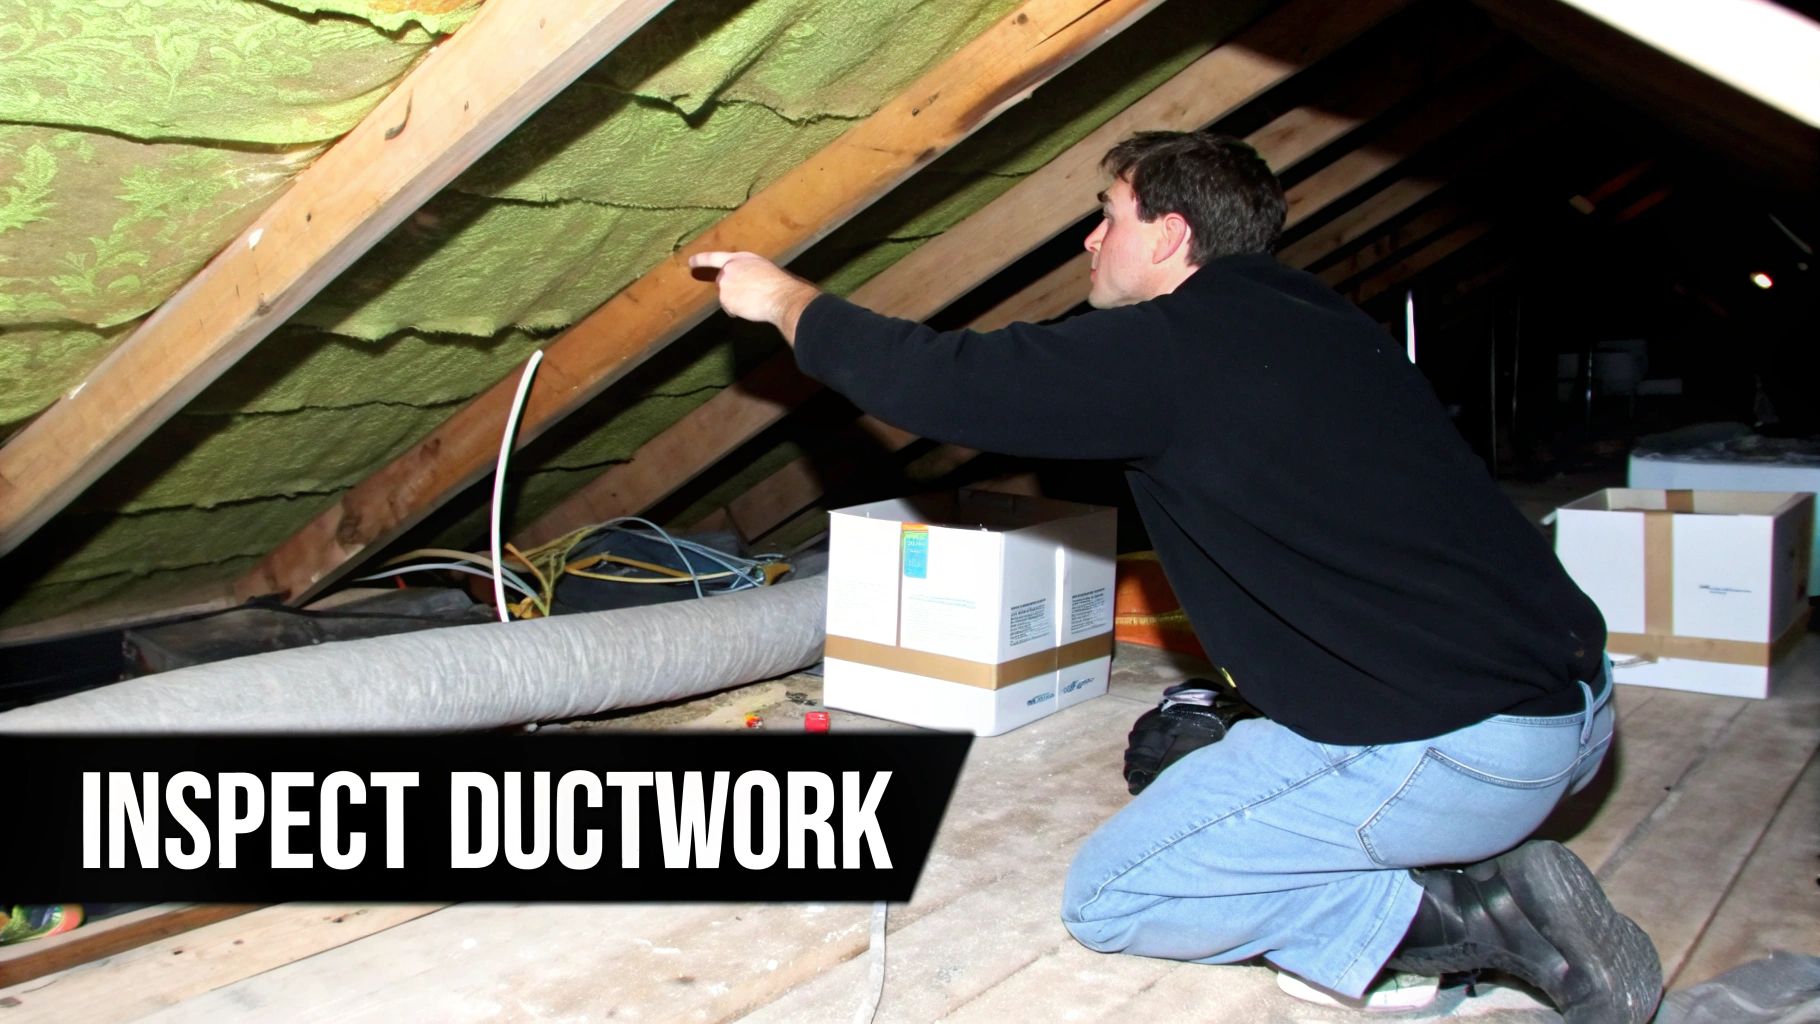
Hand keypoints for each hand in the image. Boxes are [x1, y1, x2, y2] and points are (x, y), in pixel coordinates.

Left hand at [688, 251, 821, 342]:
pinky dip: (738, 310)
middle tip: (748, 293)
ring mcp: (725, 285)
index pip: (713, 257)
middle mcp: (729, 269)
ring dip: (736, 300)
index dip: (700, 260)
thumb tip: (748, 279)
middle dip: (730, 288)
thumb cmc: (778, 282)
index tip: (690, 262)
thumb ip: (749, 270)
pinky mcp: (726, 300)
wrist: (780, 296)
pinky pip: (730, 308)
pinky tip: (751, 308)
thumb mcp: (763, 267)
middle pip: (721, 280)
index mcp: (739, 258)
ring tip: (754, 301)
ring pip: (726, 296)